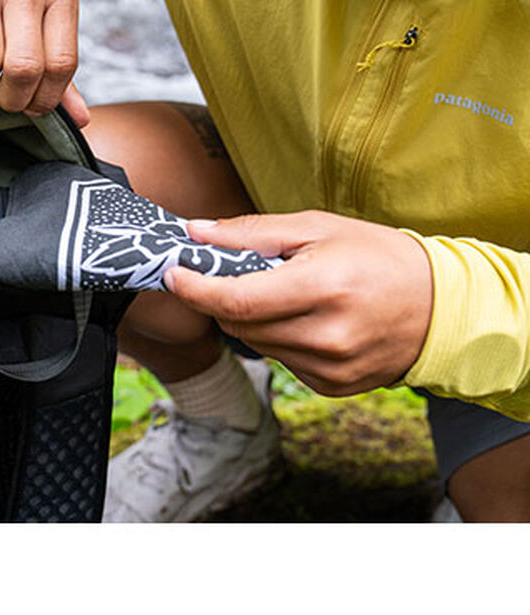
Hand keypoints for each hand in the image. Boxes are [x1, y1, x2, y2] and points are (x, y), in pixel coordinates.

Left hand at [163, 210, 433, 395]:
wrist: (439, 306)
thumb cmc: (378, 257)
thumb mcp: (318, 228)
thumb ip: (252, 233)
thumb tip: (196, 233)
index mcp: (323, 287)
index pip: (237, 299)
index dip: (196, 288)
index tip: (174, 273)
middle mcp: (327, 335)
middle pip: (239, 324)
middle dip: (224, 298)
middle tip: (235, 274)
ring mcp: (331, 367)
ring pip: (256, 345)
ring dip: (253, 319)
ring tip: (285, 295)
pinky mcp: (332, 387)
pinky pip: (281, 362)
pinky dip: (280, 340)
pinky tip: (308, 321)